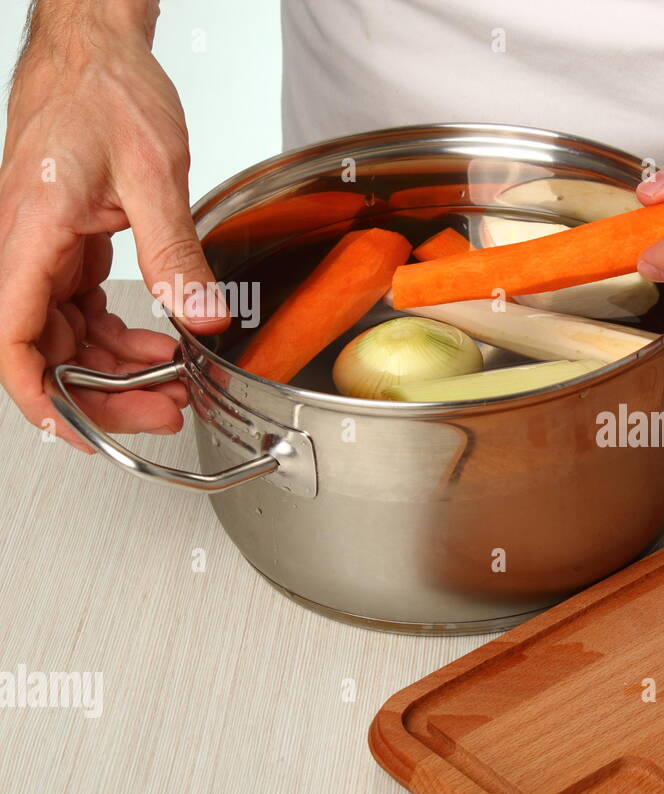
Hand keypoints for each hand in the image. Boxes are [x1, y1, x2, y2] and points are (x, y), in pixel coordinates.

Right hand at [0, 0, 226, 450]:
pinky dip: (118, 336)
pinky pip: (81, 309)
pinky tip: (159, 345)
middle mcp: (22, 247)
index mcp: (27, 233)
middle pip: (44, 350)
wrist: (96, 52)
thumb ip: (175, 254)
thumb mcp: (152, 175)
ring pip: (65, 336)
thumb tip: (203, 319)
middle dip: (103, 392)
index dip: (43, 397)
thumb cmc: (105, 91)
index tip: (79, 431)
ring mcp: (39, 250)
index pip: (13, 339)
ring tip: (172, 387)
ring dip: (116, 369)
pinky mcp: (63, 246)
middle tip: (163, 411)